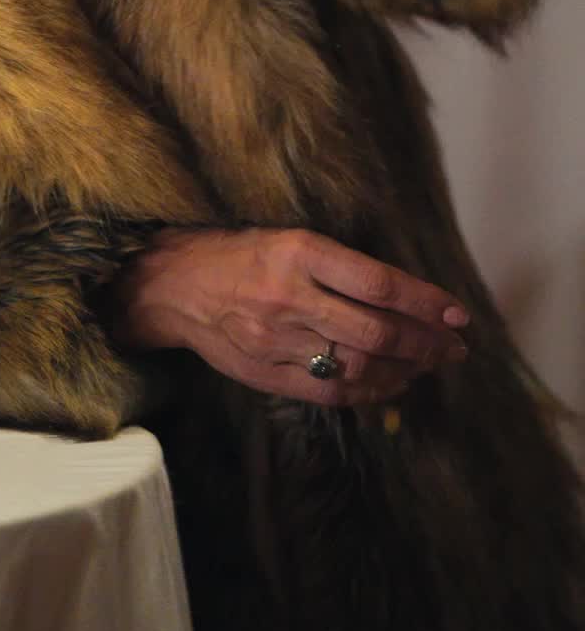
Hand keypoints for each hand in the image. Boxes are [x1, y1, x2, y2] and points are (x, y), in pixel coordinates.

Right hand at [109, 226, 470, 407]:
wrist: (173, 286)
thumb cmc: (239, 254)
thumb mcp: (289, 239)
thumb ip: (341, 268)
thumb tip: (404, 297)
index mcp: (299, 252)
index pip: (379, 283)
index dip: (425, 303)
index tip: (457, 315)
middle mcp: (290, 297)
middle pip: (376, 332)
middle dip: (426, 344)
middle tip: (454, 348)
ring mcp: (276, 341)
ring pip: (358, 367)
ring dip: (405, 371)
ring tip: (428, 365)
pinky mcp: (266, 374)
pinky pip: (330, 391)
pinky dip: (370, 392)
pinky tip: (391, 384)